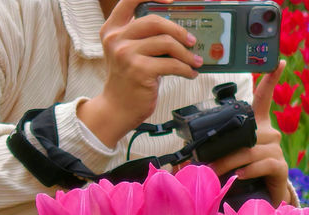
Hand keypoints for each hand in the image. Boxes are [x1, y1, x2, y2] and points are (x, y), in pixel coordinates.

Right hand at [78, 0, 202, 147]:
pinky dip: (186, 69)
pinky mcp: (140, 71)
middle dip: (178, 30)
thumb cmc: (127, 81)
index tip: (171, 0)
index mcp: (112, 30)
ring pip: (166, 43)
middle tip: (191, 41)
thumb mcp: (127, 53)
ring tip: (195, 61)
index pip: (130, 0)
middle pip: (155, 21)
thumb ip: (142, 38)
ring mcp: (127, 54)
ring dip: (186, 53)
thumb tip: (176, 31)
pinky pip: (171, 64)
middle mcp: (117, 39)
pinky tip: (190, 73)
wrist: (117, 109)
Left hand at [209, 61, 291, 205]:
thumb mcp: (223, 161)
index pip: (264, 98)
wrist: (260, 200)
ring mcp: (276, 151)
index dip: (271, 80)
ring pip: (252, 150)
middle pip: (247, 134)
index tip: (279, 61)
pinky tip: (240, 176)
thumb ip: (208, 156)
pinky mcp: (280, 168)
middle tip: (206, 164)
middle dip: (224, 151)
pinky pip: (264, 164)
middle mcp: (269, 134)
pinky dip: (250, 170)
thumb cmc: (241, 176)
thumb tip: (178, 164)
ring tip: (216, 173)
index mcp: (256, 125)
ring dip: (231, 162)